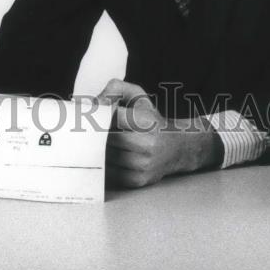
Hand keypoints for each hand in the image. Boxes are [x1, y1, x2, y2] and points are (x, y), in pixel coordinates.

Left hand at [100, 79, 220, 188]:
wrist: (176, 148)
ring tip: (104, 140)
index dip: (101, 114)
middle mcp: (147, 144)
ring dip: (100, 148)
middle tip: (93, 128)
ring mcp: (142, 165)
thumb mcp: (138, 96)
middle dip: (98, 132)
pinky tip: (112, 154)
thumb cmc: (151, 119)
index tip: (95, 113)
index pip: (112, 116)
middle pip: (107, 137)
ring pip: (106, 155)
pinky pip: (109, 171)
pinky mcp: (137, 180)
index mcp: (146, 121)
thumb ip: (115, 89)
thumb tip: (94, 103)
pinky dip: (106, 162)